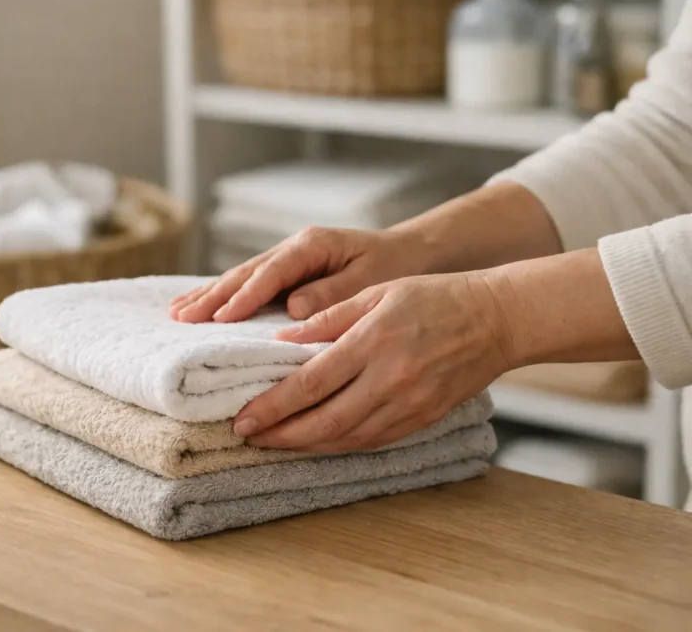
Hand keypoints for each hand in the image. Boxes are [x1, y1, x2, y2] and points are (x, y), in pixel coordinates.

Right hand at [170, 226, 429, 323]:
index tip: (221, 317)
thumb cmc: (392, 267)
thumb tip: (293, 308)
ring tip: (176, 313)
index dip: (245, 295)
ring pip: (239, 277)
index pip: (272, 272)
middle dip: (213, 295)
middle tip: (183, 318)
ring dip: (208, 295)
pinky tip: (196, 306)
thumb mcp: (369, 280)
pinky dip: (221, 296)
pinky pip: (247, 285)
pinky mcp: (284, 273)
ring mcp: (285, 259)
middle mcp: (292, 248)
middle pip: (245, 272)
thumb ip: (332, 293)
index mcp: (312, 245)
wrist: (408, 254)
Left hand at [231, 271, 512, 451]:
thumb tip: (281, 338)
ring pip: (347, 438)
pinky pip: (373, 441)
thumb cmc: (433, 297)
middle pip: (324, 422)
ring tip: (274, 443)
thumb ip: (329, 318)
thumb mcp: (377, 293)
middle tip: (247, 437)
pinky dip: (340, 446)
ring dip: (306, 446)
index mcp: (373, 342)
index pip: (310, 383)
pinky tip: (316, 442)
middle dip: (281, 435)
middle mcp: (389, 379)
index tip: (243, 417)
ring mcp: (409, 404)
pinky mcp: (423, 418)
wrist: (497, 319)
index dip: (273, 406)